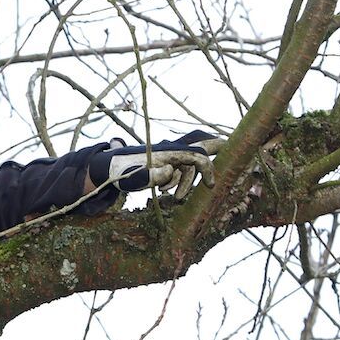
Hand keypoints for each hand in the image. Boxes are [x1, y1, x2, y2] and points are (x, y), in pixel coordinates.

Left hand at [89, 130, 222, 201]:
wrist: (105, 169)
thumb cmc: (119, 173)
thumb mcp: (132, 178)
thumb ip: (150, 175)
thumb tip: (169, 171)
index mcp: (166, 152)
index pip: (196, 155)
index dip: (207, 169)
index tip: (210, 185)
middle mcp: (170, 150)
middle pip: (200, 142)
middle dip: (218, 146)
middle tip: (234, 147)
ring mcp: (167, 155)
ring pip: (189, 163)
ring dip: (187, 181)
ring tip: (173, 197)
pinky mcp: (163, 161)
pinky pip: (180, 168)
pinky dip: (178, 180)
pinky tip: (164, 191)